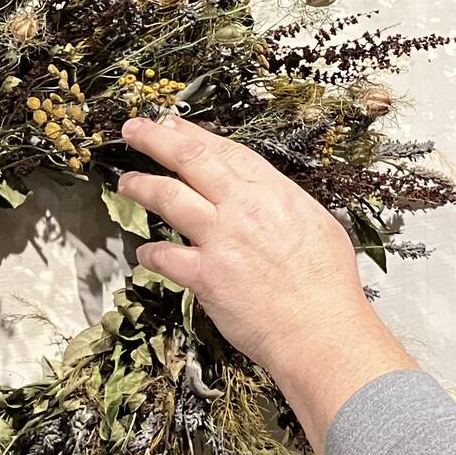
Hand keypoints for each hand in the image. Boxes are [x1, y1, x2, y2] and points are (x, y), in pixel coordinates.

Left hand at [116, 113, 414, 454]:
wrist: (321, 329)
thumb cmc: (328, 285)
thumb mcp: (319, 225)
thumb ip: (285, 206)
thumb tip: (269, 200)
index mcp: (274, 193)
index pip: (227, 152)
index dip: (195, 135)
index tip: (174, 125)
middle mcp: (244, 209)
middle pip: (191, 160)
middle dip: (156, 140)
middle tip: (134, 130)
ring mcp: (221, 240)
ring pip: (169, 198)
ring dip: (142, 187)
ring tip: (127, 183)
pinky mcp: (205, 276)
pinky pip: (164, 257)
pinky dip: (150, 254)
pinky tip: (145, 253)